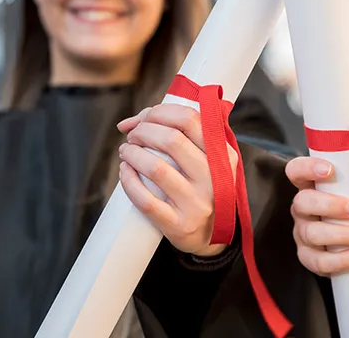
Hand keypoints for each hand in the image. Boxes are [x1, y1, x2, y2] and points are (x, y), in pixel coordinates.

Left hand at [116, 104, 237, 256]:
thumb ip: (179, 133)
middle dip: (143, 131)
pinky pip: (145, 200)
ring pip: (156, 168)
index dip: (160, 112)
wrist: (211, 236)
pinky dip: (128, 181)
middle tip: (133, 136)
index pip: (190, 119)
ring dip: (132, 153)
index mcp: (223, 155)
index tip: (145, 118)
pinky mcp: (178, 225)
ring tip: (126, 151)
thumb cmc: (201, 187)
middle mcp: (214, 178)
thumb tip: (130, 122)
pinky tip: (125, 172)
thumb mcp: (206, 159)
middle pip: (171, 139)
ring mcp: (196, 203)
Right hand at [285, 156, 348, 275]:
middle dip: (330, 205)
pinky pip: (319, 261)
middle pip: (303, 202)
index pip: (296, 170)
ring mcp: (302, 233)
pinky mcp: (309, 257)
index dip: (307, 168)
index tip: (330, 170)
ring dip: (342, 235)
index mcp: (311, 185)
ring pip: (312, 233)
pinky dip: (342, 260)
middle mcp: (302, 208)